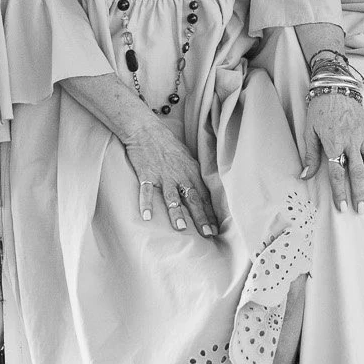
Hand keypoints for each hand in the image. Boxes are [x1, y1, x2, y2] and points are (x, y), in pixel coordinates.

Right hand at [122, 120, 224, 237]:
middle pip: (192, 198)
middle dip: (201, 217)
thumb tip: (204, 192)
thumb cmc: (167, 144)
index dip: (211, 213)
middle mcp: (179, 175)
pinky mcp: (146, 174)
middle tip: (208, 233)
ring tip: (182, 228)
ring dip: (177, 212)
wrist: (146, 130)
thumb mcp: (187, 157)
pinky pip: (146, 191)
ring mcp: (163, 175)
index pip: (204, 196)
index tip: (217, 229)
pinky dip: (146, 203)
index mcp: (191, 171)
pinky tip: (146, 216)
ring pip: (172, 196)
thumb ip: (194, 175)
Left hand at [301, 94, 363, 213]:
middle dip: (359, 192)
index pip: (337, 172)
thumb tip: (305, 176)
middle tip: (361, 209)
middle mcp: (351, 140)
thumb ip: (309, 155)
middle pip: (357, 171)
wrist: (335, 88)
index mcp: (334, 142)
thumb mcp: (309, 132)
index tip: (342, 207)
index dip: (340, 191)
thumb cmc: (319, 111)